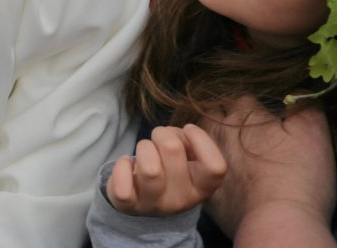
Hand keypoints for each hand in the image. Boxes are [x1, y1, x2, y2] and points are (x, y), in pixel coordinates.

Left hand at [106, 124, 227, 216]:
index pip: (215, 167)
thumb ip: (190, 142)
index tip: (188, 130)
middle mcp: (182, 200)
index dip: (201, 140)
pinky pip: (123, 187)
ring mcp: (155, 206)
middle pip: (173, 150)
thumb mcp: (188, 157)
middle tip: (159, 140)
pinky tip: (127, 164)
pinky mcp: (129, 207)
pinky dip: (121, 167)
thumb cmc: (169, 169)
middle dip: (162, 133)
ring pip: (148, 168)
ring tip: (144, 151)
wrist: (144, 198)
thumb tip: (181, 134)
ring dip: (143, 147)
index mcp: (202, 188)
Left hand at [201, 100, 335, 247]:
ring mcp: (208, 159)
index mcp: (246, 113)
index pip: (243, 97)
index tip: (263, 119)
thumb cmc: (300, 175)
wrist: (279, 222)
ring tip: (222, 147)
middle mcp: (221, 130)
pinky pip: (193, 169)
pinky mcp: (204, 187)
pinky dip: (199, 167)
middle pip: (214, 112)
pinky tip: (212, 173)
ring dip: (206, 137)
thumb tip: (299, 90)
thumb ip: (306, 105)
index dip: (254, 107)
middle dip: (224, 116)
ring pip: (197, 136)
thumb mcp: (314, 133)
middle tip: (240, 130)